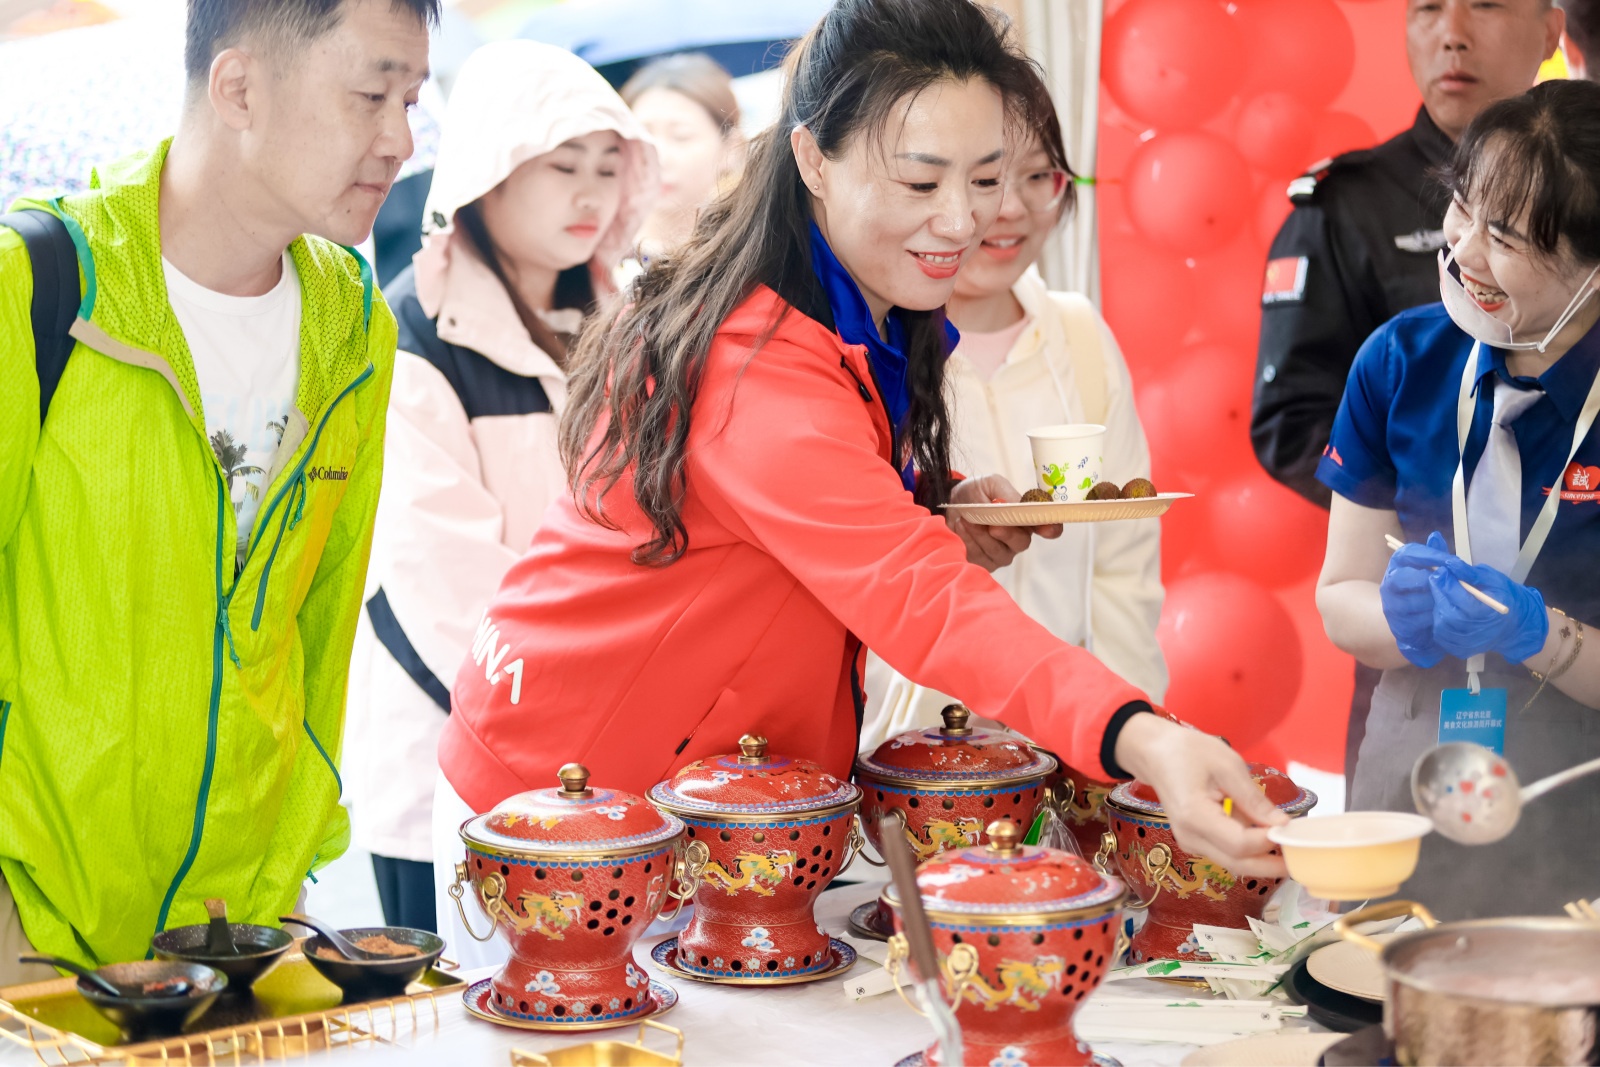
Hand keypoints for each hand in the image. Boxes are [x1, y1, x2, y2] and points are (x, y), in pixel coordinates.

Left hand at [946, 474, 1062, 571]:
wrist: (950, 502)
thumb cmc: (976, 492)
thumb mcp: (991, 484)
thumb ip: (1006, 493)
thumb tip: (1017, 506)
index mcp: (1026, 519)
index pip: (1049, 528)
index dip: (1051, 529)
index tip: (1046, 529)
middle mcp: (1017, 539)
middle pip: (1022, 543)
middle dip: (1007, 534)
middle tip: (992, 525)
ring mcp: (1001, 554)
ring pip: (998, 552)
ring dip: (981, 535)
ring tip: (966, 519)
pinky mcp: (983, 563)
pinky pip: (979, 557)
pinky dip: (968, 541)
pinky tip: (960, 527)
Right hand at [1112, 713, 1287, 877]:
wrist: (1155, 752)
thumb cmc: (1188, 751)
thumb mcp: (1227, 765)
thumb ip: (1254, 799)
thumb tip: (1281, 824)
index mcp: (1195, 816)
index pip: (1239, 843)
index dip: (1269, 842)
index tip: (1292, 829)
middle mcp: (1190, 837)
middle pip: (1238, 863)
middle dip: (1272, 865)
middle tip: (1301, 855)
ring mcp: (1190, 842)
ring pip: (1233, 862)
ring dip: (1262, 859)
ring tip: (1287, 844)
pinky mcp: (1195, 841)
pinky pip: (1226, 853)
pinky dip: (1249, 850)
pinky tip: (1265, 836)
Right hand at [1380, 531, 1449, 667]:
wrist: (1424, 627)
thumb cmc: (1432, 593)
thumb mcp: (1437, 573)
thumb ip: (1437, 556)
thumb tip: (1436, 536)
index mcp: (1399, 566)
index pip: (1407, 553)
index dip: (1429, 555)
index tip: (1450, 560)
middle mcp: (1390, 584)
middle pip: (1401, 578)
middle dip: (1426, 582)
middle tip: (1444, 585)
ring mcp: (1392, 606)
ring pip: (1411, 602)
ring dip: (1432, 602)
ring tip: (1445, 602)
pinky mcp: (1399, 626)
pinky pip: (1418, 622)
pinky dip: (1433, 619)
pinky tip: (1440, 617)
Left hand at [1430, 556, 1547, 662]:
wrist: (1517, 626)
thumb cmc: (1507, 597)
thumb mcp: (1494, 579)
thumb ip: (1471, 573)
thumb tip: (1449, 564)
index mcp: (1487, 612)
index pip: (1459, 598)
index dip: (1446, 584)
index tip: (1439, 572)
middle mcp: (1476, 631)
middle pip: (1446, 612)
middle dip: (1439, 595)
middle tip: (1438, 582)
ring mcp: (1467, 643)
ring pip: (1440, 624)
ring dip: (1438, 608)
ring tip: (1444, 597)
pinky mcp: (1460, 650)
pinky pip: (1441, 636)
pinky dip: (1439, 623)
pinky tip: (1446, 611)